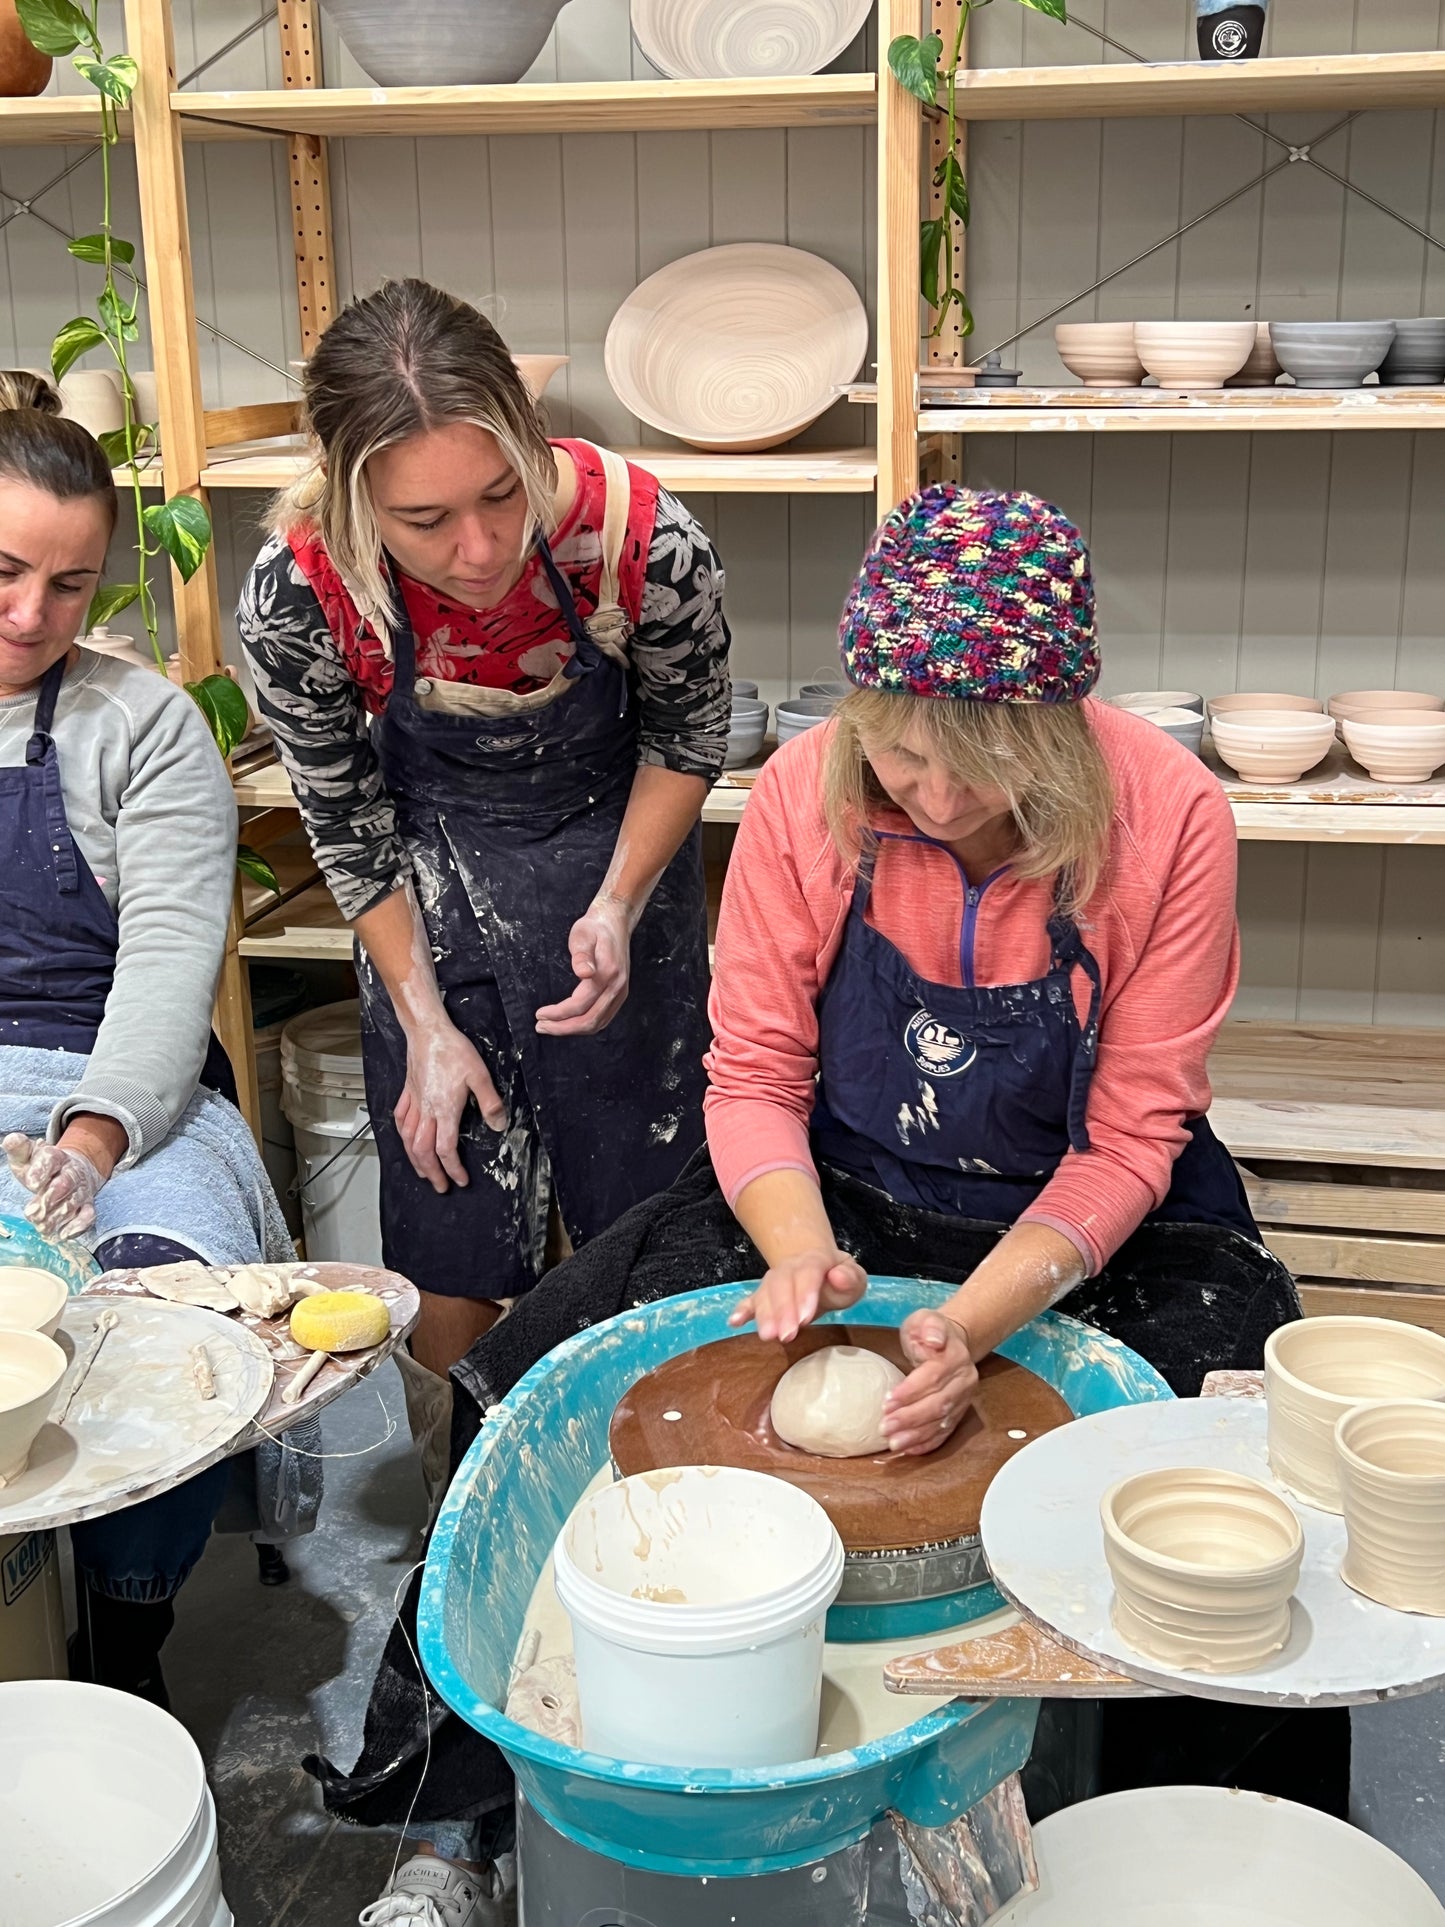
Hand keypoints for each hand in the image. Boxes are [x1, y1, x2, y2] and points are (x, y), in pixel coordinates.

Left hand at [3, 1132, 103, 1239]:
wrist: (72, 1171)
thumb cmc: (42, 1167)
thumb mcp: (28, 1156)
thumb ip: (19, 1149)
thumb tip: (11, 1140)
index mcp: (56, 1157)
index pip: (51, 1159)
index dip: (41, 1171)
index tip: (31, 1182)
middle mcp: (71, 1172)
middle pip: (66, 1182)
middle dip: (50, 1197)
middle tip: (33, 1212)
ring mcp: (80, 1190)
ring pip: (73, 1202)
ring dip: (57, 1216)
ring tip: (41, 1226)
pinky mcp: (87, 1206)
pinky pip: (88, 1216)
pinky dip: (78, 1226)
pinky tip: (63, 1234)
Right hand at [395, 1022, 505, 1193]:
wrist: (428, 1031)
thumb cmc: (453, 1050)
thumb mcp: (480, 1075)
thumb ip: (490, 1103)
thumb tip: (499, 1126)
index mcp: (444, 1110)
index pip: (445, 1149)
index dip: (452, 1169)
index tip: (460, 1179)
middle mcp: (425, 1110)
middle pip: (423, 1151)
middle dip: (432, 1173)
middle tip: (440, 1186)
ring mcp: (414, 1102)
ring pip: (408, 1139)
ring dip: (415, 1160)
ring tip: (423, 1172)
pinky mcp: (407, 1092)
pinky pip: (400, 1119)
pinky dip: (402, 1135)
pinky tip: (406, 1140)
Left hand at [535, 896, 631, 1036]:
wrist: (615, 922)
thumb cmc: (594, 928)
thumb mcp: (582, 935)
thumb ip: (582, 955)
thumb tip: (584, 973)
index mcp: (608, 974)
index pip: (580, 1004)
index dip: (559, 1013)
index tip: (540, 1014)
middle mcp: (617, 987)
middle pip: (589, 1020)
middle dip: (563, 1028)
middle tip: (541, 1026)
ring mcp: (620, 993)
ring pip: (597, 1023)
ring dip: (573, 1029)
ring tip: (551, 1027)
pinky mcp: (619, 994)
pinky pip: (603, 1018)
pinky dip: (585, 1025)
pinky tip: (570, 1023)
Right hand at [728, 1248, 867, 1342]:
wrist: (817, 1267)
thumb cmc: (838, 1279)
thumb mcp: (854, 1276)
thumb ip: (851, 1278)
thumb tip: (838, 1277)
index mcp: (815, 1261)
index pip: (808, 1273)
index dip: (805, 1294)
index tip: (805, 1319)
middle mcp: (790, 1268)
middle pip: (782, 1284)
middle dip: (783, 1310)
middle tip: (787, 1336)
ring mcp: (774, 1281)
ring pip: (765, 1292)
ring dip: (764, 1314)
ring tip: (767, 1336)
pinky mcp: (763, 1296)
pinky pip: (750, 1299)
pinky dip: (742, 1310)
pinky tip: (735, 1322)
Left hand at [882, 1308, 979, 1455]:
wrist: (953, 1342)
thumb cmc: (930, 1331)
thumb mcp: (926, 1319)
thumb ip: (930, 1326)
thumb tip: (934, 1340)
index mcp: (956, 1357)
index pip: (933, 1377)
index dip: (910, 1391)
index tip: (887, 1401)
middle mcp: (964, 1381)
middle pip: (938, 1404)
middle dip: (910, 1418)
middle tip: (884, 1427)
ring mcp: (964, 1400)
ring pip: (941, 1422)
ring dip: (916, 1435)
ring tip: (894, 1443)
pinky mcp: (959, 1413)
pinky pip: (945, 1433)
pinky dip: (927, 1443)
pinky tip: (910, 1450)